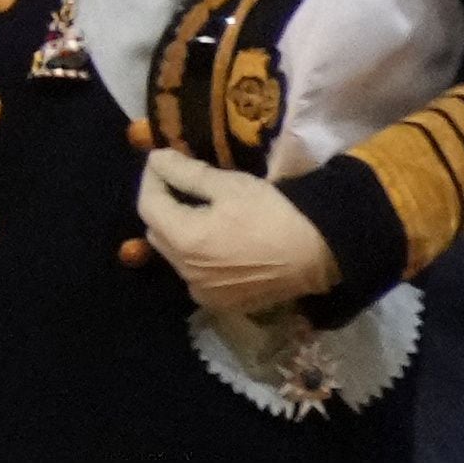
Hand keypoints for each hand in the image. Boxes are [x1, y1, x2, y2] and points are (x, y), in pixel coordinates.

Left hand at [136, 149, 339, 313]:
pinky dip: (195, 255)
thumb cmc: (272, 214)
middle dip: (162, 204)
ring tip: (200, 210)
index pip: (147, 205)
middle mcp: (185, 272)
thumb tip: (156, 159)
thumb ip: (187, 173)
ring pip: (174, 255)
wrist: (316, 254)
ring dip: (177, 230)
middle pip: (156, 231)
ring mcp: (202, 291)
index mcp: (184, 241)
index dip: (151, 179)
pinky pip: (193, 274)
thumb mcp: (230, 186)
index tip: (163, 161)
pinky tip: (216, 240)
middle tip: (180, 182)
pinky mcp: (219, 303)